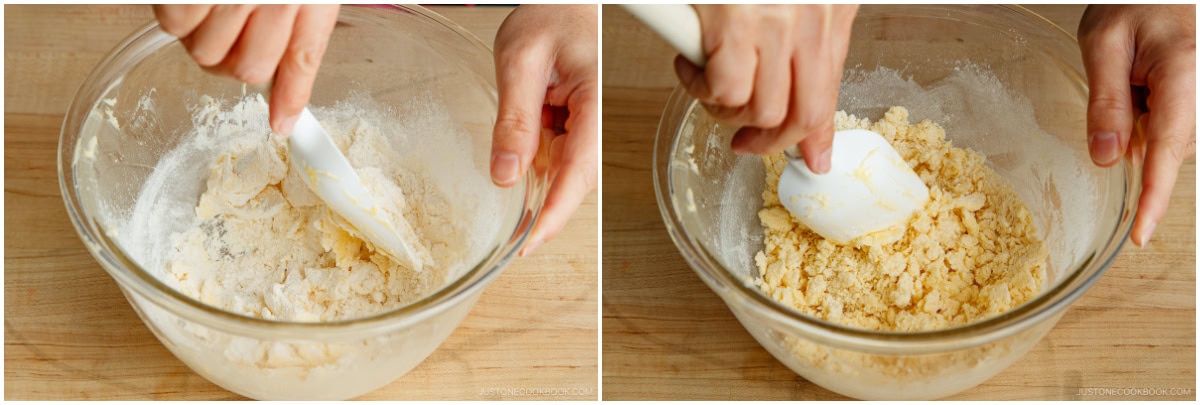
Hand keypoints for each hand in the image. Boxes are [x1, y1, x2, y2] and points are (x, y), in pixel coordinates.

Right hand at [153, 4, 338, 135]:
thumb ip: (297, 20)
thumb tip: (281, 77)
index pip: (303, 61)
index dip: (291, 99)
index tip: (283, 126)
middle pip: (249, 70)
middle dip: (235, 59)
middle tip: (230, 29)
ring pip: (208, 54)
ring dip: (202, 35)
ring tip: (209, 5)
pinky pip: (175, 27)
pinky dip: (176, 15)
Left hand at [491, 5, 597, 255]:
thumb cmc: (552, 13)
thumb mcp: (519, 60)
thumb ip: (514, 119)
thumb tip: (506, 173)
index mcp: (595, 101)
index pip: (578, 171)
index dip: (554, 213)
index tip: (529, 242)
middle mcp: (599, 117)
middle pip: (575, 179)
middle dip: (542, 200)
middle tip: (507, 218)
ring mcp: (590, 122)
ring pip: (566, 170)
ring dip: (537, 174)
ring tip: (516, 149)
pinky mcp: (580, 123)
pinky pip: (560, 154)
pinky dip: (538, 158)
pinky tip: (521, 145)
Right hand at [675, 5, 857, 172]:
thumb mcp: (792, 1)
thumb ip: (803, 45)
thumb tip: (802, 114)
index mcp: (833, 10)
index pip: (830, 92)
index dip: (815, 135)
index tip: (809, 159)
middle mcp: (813, 20)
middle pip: (802, 114)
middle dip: (769, 141)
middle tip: (744, 142)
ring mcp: (778, 24)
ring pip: (761, 110)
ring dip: (727, 110)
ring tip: (707, 83)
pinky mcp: (736, 25)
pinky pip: (724, 91)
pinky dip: (699, 87)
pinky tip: (689, 65)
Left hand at [1078, 4, 1195, 245]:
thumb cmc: (1137, 2)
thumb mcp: (1103, 41)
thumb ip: (1105, 100)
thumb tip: (1105, 158)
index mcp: (1183, 74)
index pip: (1167, 151)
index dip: (1153, 198)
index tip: (1141, 234)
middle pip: (1168, 146)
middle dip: (1137, 134)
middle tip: (1125, 81)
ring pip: (1173, 138)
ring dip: (1146, 120)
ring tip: (1138, 72)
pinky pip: (1179, 124)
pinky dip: (1156, 113)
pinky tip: (1148, 80)